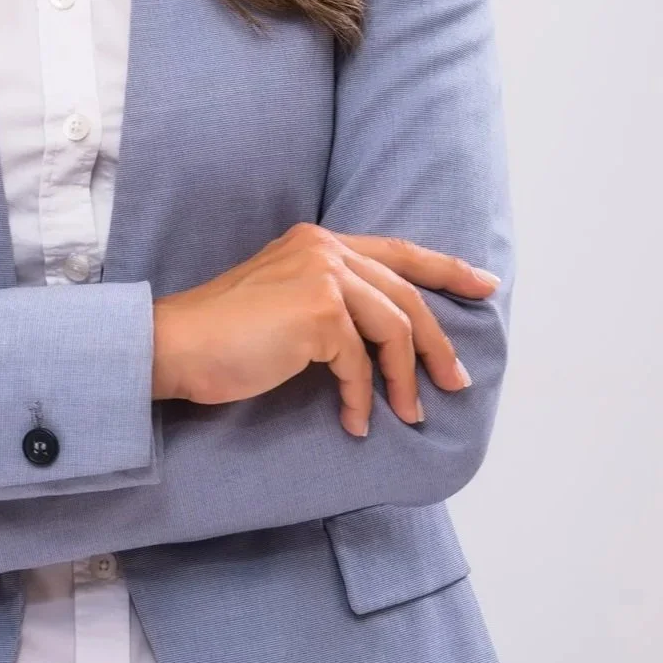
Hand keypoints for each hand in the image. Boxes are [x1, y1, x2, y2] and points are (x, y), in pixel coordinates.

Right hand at [150, 222, 500, 436]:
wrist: (177, 344)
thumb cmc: (224, 335)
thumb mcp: (284, 301)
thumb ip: (330, 301)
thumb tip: (385, 340)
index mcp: (317, 240)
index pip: (396, 250)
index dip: (445, 267)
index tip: (485, 285)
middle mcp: (324, 248)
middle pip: (405, 293)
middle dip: (437, 342)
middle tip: (456, 381)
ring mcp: (322, 275)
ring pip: (394, 328)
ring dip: (404, 380)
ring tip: (408, 415)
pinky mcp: (318, 311)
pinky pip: (360, 364)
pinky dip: (363, 398)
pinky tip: (353, 422)